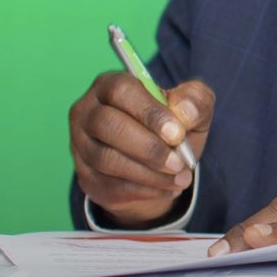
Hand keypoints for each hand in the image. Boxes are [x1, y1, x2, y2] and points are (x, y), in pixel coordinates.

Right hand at [69, 72, 214, 227]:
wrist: (162, 162)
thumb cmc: (173, 126)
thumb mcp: (192, 107)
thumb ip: (195, 100)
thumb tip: (185, 111)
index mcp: (110, 85)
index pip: (121, 91)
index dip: (150, 113)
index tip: (177, 134)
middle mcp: (87, 112)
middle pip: (107, 125)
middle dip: (149, 148)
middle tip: (179, 163)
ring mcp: (81, 146)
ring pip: (107, 160)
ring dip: (149, 174)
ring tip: (180, 178)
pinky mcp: (86, 177)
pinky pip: (110, 186)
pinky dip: (145, 191)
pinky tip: (168, 188)